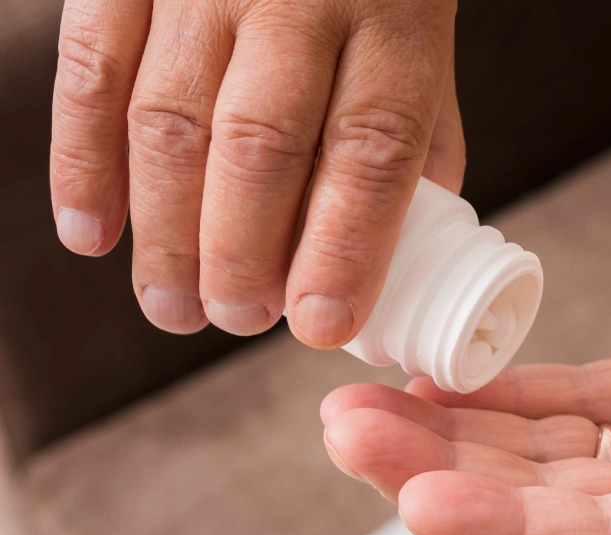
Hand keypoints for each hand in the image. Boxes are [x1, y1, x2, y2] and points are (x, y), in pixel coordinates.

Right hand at [50, 0, 462, 345]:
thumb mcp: (423, 49)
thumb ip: (417, 144)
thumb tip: (394, 262)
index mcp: (395, 21)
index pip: (372, 149)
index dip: (344, 248)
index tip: (319, 323)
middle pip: (259, 144)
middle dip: (240, 253)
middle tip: (234, 318)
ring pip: (170, 121)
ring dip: (165, 230)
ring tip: (173, 305)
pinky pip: (91, 70)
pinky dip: (83, 161)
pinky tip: (92, 235)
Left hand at [320, 288, 610, 534]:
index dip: (511, 529)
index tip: (424, 499)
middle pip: (539, 503)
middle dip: (439, 471)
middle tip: (346, 433)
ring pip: (536, 451)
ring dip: (449, 428)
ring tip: (358, 401)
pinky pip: (572, 397)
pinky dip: (505, 388)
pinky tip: (439, 373)